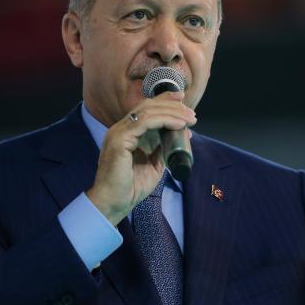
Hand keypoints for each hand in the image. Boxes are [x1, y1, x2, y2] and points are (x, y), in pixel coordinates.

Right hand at [86, 91, 195, 224]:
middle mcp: (120, 129)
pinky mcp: (119, 139)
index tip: (182, 100)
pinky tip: (178, 124)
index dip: (164, 101)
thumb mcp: (153, 164)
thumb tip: (181, 135)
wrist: (114, 203)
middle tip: (191, 112)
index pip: (145, 109)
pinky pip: (144, 122)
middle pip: (147, 106)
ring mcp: (118, 132)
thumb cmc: (130, 187)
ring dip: (172, 113)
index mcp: (127, 133)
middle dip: (171, 105)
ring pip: (147, 111)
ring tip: (189, 119)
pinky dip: (164, 120)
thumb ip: (163, 149)